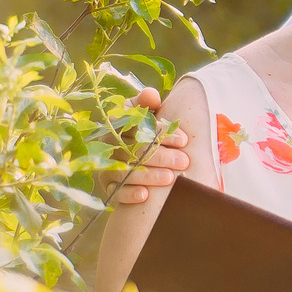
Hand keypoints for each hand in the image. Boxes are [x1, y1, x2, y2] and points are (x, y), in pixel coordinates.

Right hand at [113, 86, 189, 206]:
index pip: (138, 126)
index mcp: (119, 122)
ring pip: (125, 171)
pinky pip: (115, 191)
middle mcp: (109, 143)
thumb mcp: (147, 112)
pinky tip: (145, 196)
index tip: (184, 140)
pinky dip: (128, 194)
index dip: (161, 132)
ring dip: (148, 176)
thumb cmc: (146, 128)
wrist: (136, 149)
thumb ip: (148, 103)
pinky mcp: (108, 184)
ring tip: (170, 178)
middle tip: (184, 162)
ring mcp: (107, 164)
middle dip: (161, 157)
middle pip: (133, 150)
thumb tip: (150, 95)